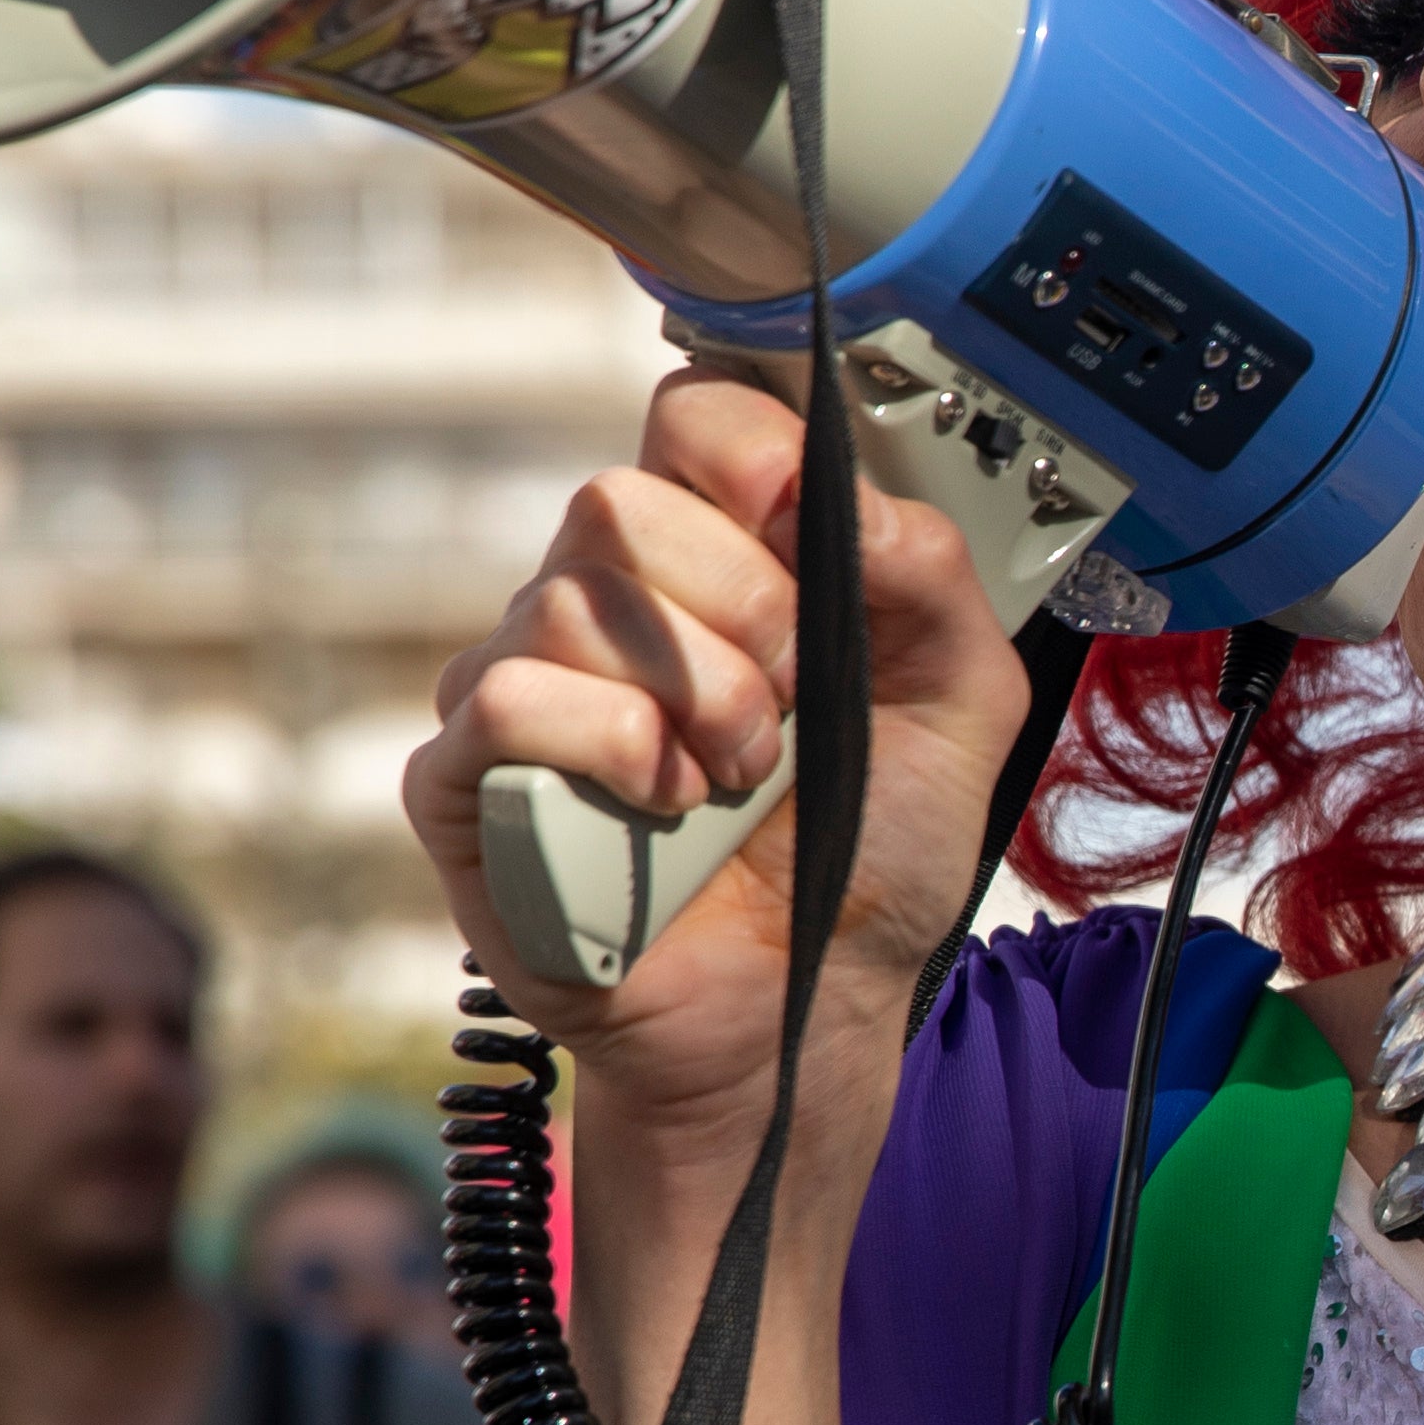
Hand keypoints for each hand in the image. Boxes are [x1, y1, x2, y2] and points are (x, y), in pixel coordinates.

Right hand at [403, 362, 1041, 1145]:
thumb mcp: (959, 708)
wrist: (809, 1007)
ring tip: (737, 776)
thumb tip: (849, 487)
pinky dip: (608, 745)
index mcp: (715, 556)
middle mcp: (605, 602)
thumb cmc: (864, 855)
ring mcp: (523, 683)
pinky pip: (504, 697)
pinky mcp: (464, 776)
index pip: (687, 417)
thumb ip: (933, 578)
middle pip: (616, 500)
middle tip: (792, 698)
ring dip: (692, 696)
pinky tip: (662, 805)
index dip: (747, 452)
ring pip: (566, 601)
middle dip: (737, 601)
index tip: (807, 528)